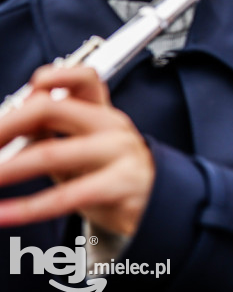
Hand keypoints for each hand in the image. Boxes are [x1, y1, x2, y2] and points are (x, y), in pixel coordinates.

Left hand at [0, 65, 153, 235]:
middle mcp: (111, 126)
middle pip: (52, 107)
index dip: (49, 78)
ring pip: (51, 153)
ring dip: (8, 168)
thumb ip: (53, 132)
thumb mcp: (84, 148)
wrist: (158, 206)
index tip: (18, 98)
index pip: (82, 77)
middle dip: (6, 126)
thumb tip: (11, 122)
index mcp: (102, 112)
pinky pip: (66, 196)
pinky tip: (5, 214)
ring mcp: (118, 153)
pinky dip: (27, 208)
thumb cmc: (112, 176)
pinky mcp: (120, 185)